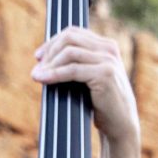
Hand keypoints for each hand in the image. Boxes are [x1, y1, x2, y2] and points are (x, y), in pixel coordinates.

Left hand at [32, 25, 140, 153]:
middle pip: (69, 38)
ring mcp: (108, 61)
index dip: (52, 41)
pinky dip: (54, 74)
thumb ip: (78, 63)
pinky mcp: (105, 75)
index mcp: (106, 46)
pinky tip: (43, 79)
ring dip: (49, 63)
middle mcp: (109, 49)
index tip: (39, 56)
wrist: (121, 125)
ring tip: (37, 75)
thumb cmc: (103, 104)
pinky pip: (72, 70)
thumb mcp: (91, 77)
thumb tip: (44, 58)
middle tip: (37, 67)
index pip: (74, 32)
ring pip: (69, 52)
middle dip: (49, 51)